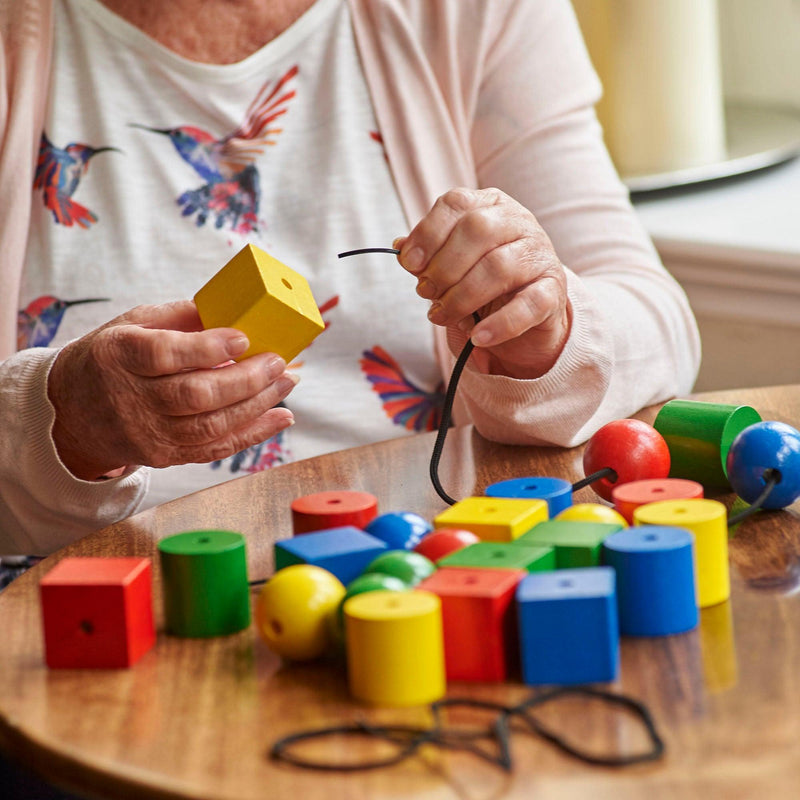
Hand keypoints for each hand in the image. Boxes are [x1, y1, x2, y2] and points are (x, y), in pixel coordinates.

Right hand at [47, 301, 297, 479]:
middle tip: (279, 362)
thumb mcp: (129, 325)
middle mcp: (131, 399)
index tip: (243, 338)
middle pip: (195, 395)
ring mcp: (148, 433)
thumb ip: (177, 316)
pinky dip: (253, 434)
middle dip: (246, 380)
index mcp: (118, 356)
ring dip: (257, 405)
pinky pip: (214, 449)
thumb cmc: (110, 360)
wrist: (70, 415)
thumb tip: (230, 311)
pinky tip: (280, 418)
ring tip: (286, 383)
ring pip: (210, 425)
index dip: (207, 348)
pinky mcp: (164, 455)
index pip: (164, 354)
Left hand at [394, 187, 570, 378]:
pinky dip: (500, 324)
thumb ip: (428, 255)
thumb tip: (400, 249)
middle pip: (478, 231)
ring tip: (442, 316)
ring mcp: (539, 254)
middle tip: (426, 293)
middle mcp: (518, 222)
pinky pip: (529, 305)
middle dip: (443, 267)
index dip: (428, 233)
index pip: (457, 204)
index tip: (409, 264)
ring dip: (462, 297)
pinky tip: (478, 336)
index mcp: (489, 205)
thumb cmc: (482, 278)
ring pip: (499, 267)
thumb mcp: (452, 262)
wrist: (529, 309)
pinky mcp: (553, 291)